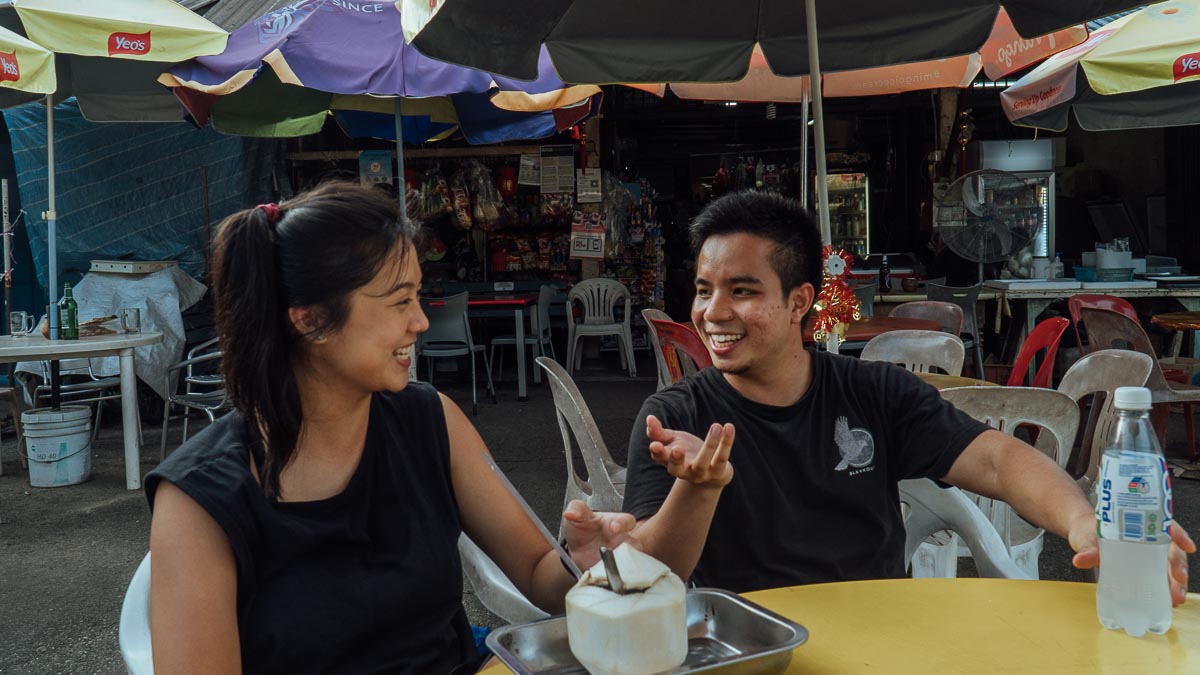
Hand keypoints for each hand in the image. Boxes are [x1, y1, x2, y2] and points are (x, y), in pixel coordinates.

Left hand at [561, 499, 636, 571]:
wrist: (577, 550)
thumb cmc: (583, 529)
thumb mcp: (577, 515)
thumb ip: (575, 510)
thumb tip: (570, 513)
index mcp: (616, 523)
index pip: (626, 521)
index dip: (622, 524)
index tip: (614, 528)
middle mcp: (623, 541)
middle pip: (635, 546)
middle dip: (628, 549)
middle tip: (614, 551)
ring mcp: (621, 558)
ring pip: (630, 564)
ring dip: (621, 566)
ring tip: (609, 567)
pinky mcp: (615, 573)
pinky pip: (620, 578)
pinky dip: (613, 579)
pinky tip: (603, 578)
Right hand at [645, 415, 733, 488]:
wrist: (710, 475)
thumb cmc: (687, 453)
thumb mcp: (672, 441)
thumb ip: (659, 432)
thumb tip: (649, 418)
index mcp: (669, 462)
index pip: (660, 458)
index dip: (657, 452)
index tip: (654, 444)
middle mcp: (684, 471)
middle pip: (677, 469)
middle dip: (676, 459)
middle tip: (678, 448)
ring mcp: (701, 474)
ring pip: (703, 462)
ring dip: (710, 444)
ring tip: (716, 426)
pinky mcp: (718, 473)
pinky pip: (721, 458)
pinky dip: (726, 443)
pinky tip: (728, 427)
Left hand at [1070, 516, 1194, 606]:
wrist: (1084, 536)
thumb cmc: (1088, 531)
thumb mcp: (1086, 537)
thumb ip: (1087, 549)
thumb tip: (1080, 561)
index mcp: (1140, 524)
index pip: (1166, 525)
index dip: (1180, 535)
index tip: (1187, 546)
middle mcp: (1150, 538)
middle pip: (1171, 550)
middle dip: (1179, 566)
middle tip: (1178, 580)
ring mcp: (1150, 554)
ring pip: (1171, 566)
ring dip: (1177, 582)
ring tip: (1175, 598)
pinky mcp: (1146, 567)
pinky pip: (1162, 577)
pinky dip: (1167, 588)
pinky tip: (1169, 601)